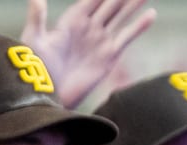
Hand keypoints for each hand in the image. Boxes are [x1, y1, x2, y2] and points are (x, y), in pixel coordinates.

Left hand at [20, 0, 156, 109]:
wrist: (52, 95)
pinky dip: (139, 25)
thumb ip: (37, 17)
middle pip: (109, 4)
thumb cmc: (38, 68)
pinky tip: (151, 14)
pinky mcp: (111, 56)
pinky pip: (128, 36)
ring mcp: (101, 41)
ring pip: (121, 16)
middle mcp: (89, 27)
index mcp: (72, 20)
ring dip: (133, 4)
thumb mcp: (34, 39)